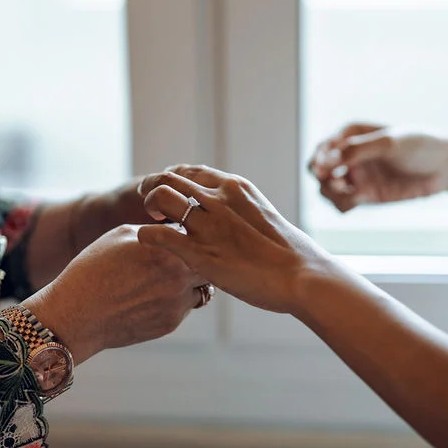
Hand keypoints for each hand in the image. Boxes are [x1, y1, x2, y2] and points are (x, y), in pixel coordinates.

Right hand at [22, 225, 206, 363]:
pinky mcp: (170, 323)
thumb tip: (172, 228)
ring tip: (168, 277)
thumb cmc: (93, 269)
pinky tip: (153, 295)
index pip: (197, 234)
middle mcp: (179, 276)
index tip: (184, 231)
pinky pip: (185, 306)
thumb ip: (154, 231)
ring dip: (191, 281)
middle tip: (186, 254)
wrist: (75, 315)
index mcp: (168, 248)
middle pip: (208, 262)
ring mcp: (177, 302)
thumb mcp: (121, 236)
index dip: (191, 232)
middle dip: (199, 257)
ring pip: (202, 287)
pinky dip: (176, 299)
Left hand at [137, 165, 334, 314]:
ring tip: (151, 220)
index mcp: (235, 188)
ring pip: (160, 198)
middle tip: (150, 205)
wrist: (303, 276)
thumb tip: (234, 221)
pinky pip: (157, 234)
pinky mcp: (199, 252)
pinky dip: (145, 234)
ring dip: (148, 206)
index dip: (173, 179)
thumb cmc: (290, 254)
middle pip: (169, 178)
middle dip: (152, 187)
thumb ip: (242, 213)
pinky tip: (144, 241)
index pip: (191, 171)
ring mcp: (208, 224)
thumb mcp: (263, 218)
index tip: (168, 193)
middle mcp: (218, 199)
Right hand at [308, 123, 447, 211]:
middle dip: (322, 177)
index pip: (323, 147)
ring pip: (327, 189)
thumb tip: (330, 160)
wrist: (446, 166)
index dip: (320, 158)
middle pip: (318, 169)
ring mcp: (356, 176)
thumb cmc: (420, 145)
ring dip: (330, 193)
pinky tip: (356, 201)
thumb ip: (359, 150)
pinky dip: (343, 204)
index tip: (329, 166)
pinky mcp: (366, 195)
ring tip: (347, 193)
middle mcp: (349, 156)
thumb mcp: (389, 143)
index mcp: (351, 135)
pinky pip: (343, 203)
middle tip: (336, 182)